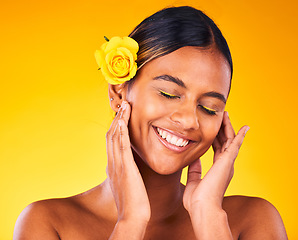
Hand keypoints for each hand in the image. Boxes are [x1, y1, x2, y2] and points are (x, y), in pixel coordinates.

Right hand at [106, 101, 150, 223]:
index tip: (122, 114)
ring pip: (115, 137)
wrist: (132, 217)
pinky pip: (121, 146)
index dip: (116, 126)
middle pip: (111, 135)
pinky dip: (120, 132)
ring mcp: (117, 165)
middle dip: (117, 118)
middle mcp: (113, 163)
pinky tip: (121, 121)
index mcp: (114, 166)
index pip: (112, 141)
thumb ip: (126, 172)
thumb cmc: (133, 202)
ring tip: (124, 106)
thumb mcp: (127, 183)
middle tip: (123, 104)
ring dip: (119, 120)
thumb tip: (128, 167)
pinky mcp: (125, 168)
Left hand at [183, 112, 248, 211]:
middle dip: (222, 129)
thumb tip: (193, 159)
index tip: (211, 129)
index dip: (215, 138)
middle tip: (221, 117)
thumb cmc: (197, 200)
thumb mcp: (194, 180)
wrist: (202, 208)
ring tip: (226, 115)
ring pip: (230, 140)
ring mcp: (227, 163)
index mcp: (217, 169)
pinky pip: (235, 145)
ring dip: (228, 127)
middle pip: (225, 142)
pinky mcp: (227, 161)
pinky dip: (240, 136)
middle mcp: (225, 165)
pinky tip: (245, 127)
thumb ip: (195, 169)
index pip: (217, 149)